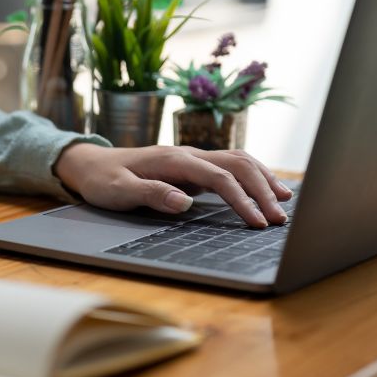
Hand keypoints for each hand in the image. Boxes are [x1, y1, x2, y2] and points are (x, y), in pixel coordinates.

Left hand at [53, 144, 292, 227]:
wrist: (91, 164)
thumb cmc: (103, 180)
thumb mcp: (119, 191)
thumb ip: (151, 194)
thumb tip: (184, 202)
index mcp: (173, 160)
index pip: (219, 177)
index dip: (241, 199)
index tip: (256, 222)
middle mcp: (188, 154)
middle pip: (237, 164)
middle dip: (262, 189)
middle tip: (280, 219)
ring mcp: (192, 159)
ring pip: (238, 161)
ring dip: (263, 179)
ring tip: (285, 202)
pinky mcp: (192, 168)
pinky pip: (229, 168)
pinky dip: (252, 176)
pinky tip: (266, 189)